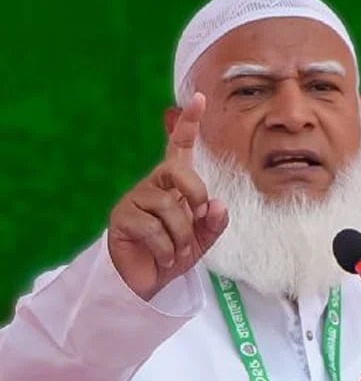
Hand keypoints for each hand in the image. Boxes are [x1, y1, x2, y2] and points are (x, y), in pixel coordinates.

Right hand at [107, 92, 228, 299]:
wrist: (146, 282)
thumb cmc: (174, 253)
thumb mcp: (202, 239)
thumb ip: (214, 222)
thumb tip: (218, 204)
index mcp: (174, 184)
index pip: (179, 147)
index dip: (188, 123)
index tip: (198, 98)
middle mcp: (153, 185)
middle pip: (177, 171)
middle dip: (196, 193)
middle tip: (200, 215)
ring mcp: (134, 200)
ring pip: (168, 206)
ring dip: (182, 235)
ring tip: (179, 252)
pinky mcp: (121, 218)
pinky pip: (152, 228)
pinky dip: (166, 248)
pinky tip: (164, 257)